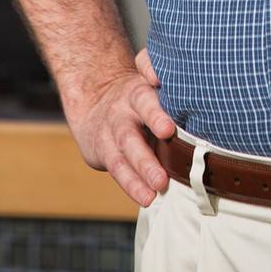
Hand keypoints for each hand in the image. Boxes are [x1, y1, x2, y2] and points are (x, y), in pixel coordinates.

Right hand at [62, 47, 175, 206]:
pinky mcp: (102, 154)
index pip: (145, 101)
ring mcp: (110, 136)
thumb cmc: (138, 92)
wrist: (95, 97)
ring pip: (122, 158)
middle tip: (163, 176)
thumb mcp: (147, 77)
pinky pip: (118, 171)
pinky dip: (132, 185)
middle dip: (146, 157)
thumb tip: (175, 74)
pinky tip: (146, 197)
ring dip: (139, 176)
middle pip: (129, 137)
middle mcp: (121, 115)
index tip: (169, 130)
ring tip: (156, 191)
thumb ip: (159, 73)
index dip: (155, 114)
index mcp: (137, 93)